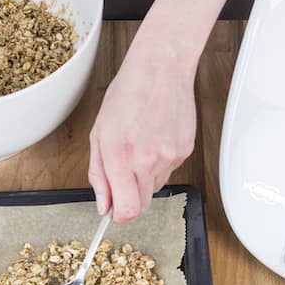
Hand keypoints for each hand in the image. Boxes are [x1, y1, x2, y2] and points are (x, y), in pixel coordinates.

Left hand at [88, 30, 196, 222]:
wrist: (161, 69)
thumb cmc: (127, 94)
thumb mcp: (99, 134)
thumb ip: (99, 175)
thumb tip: (103, 205)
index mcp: (121, 155)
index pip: (128, 210)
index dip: (120, 215)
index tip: (115, 212)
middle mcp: (147, 159)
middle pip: (142, 204)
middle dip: (130, 198)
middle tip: (124, 176)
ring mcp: (170, 156)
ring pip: (156, 187)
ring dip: (144, 178)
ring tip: (140, 147)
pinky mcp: (185, 151)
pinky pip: (169, 171)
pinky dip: (159, 163)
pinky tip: (154, 139)